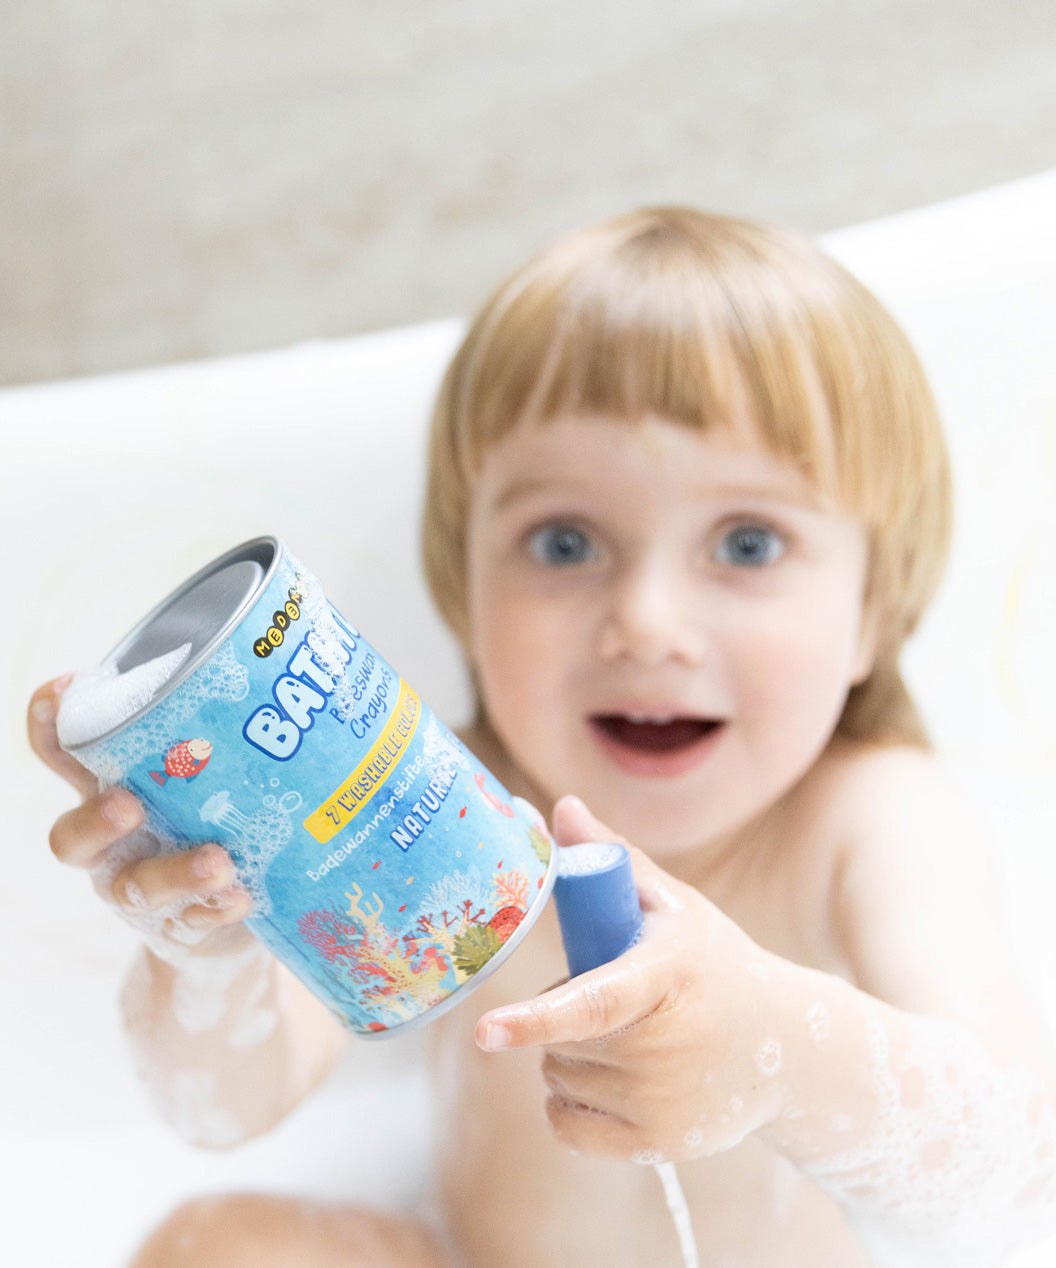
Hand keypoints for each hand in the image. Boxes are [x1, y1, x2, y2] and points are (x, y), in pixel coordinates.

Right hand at [28, 674, 254, 964]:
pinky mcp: (182, 927)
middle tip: (129, 803)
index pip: (64, 753)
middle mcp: (114, 843)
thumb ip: (235, 719)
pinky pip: (191, 923)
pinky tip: (243, 895)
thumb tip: (295, 640)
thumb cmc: (220, 811)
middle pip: (73, 838)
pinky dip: (216, 910)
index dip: (50, 724)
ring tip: (219, 862)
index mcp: (111, 788)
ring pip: (135, 888)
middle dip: (95, 821)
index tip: (61, 688)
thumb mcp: (219, 762)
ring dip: (174, 874)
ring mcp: (141, 890)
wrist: (232, 912)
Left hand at [475, 795, 790, 1163]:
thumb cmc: (714, 964)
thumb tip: (559, 809)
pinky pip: (566, 1126)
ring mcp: (662, 1104)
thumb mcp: (673, 906)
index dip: (535, 1017)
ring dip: (569, 1056)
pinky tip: (617, 1079)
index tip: (484, 1031)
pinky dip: (572, 1104)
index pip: (593, 1003)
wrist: (787, 1050)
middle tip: (617, 999)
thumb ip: (613, 858)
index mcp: (664, 977)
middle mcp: (663, 1048)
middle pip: (557, 1036)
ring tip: (627, 1036)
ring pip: (556, 1077)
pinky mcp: (657, 1146)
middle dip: (564, 1014)